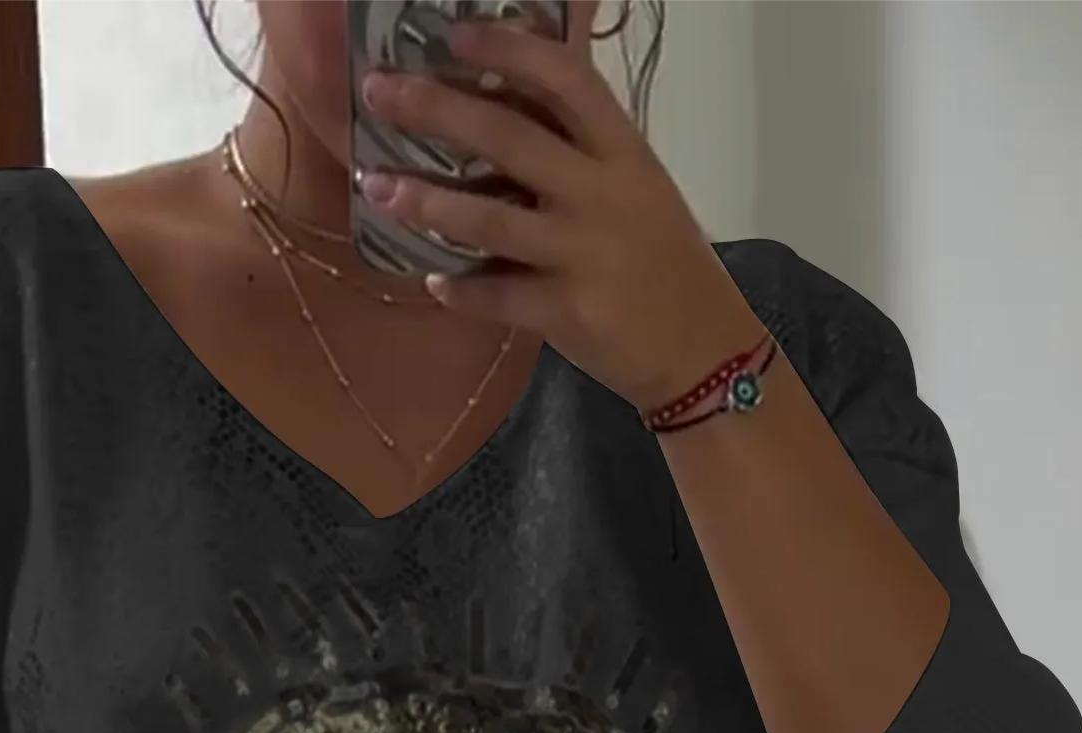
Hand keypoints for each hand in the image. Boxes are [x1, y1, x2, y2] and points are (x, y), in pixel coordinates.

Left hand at [358, 16, 766, 409]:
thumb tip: (504, 108)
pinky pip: (497, 297)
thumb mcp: (637, 189)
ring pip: (491, 220)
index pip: (566, 79)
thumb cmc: (664, 262)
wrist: (705, 349)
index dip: (507, 49)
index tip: (452, 34)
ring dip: (426, 202)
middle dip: (437, 109)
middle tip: (379, 91)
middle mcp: (603, 195)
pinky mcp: (569, 313)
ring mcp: (584, 255)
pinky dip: (460, 290)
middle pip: (510, 138)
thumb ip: (581, 152)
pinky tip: (432, 281)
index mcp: (624, 153)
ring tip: (376, 187)